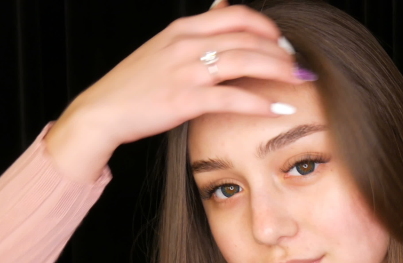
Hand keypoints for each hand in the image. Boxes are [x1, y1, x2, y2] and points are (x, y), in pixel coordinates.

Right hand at [46, 2, 307, 181]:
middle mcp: (186, 44)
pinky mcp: (184, 100)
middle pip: (248, 38)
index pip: (237, 15)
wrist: (102, 112)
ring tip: (299, 82)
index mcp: (183, 29)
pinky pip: (232, 97)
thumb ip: (196, 30)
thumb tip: (222, 5)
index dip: (267, 27)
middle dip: (281, 52)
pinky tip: (278, 109)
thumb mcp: (163, 46)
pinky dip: (260, 102)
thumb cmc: (134, 85)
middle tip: (300, 66)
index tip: (283, 43)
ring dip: (278, 71)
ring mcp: (185, 71)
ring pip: (245, 61)